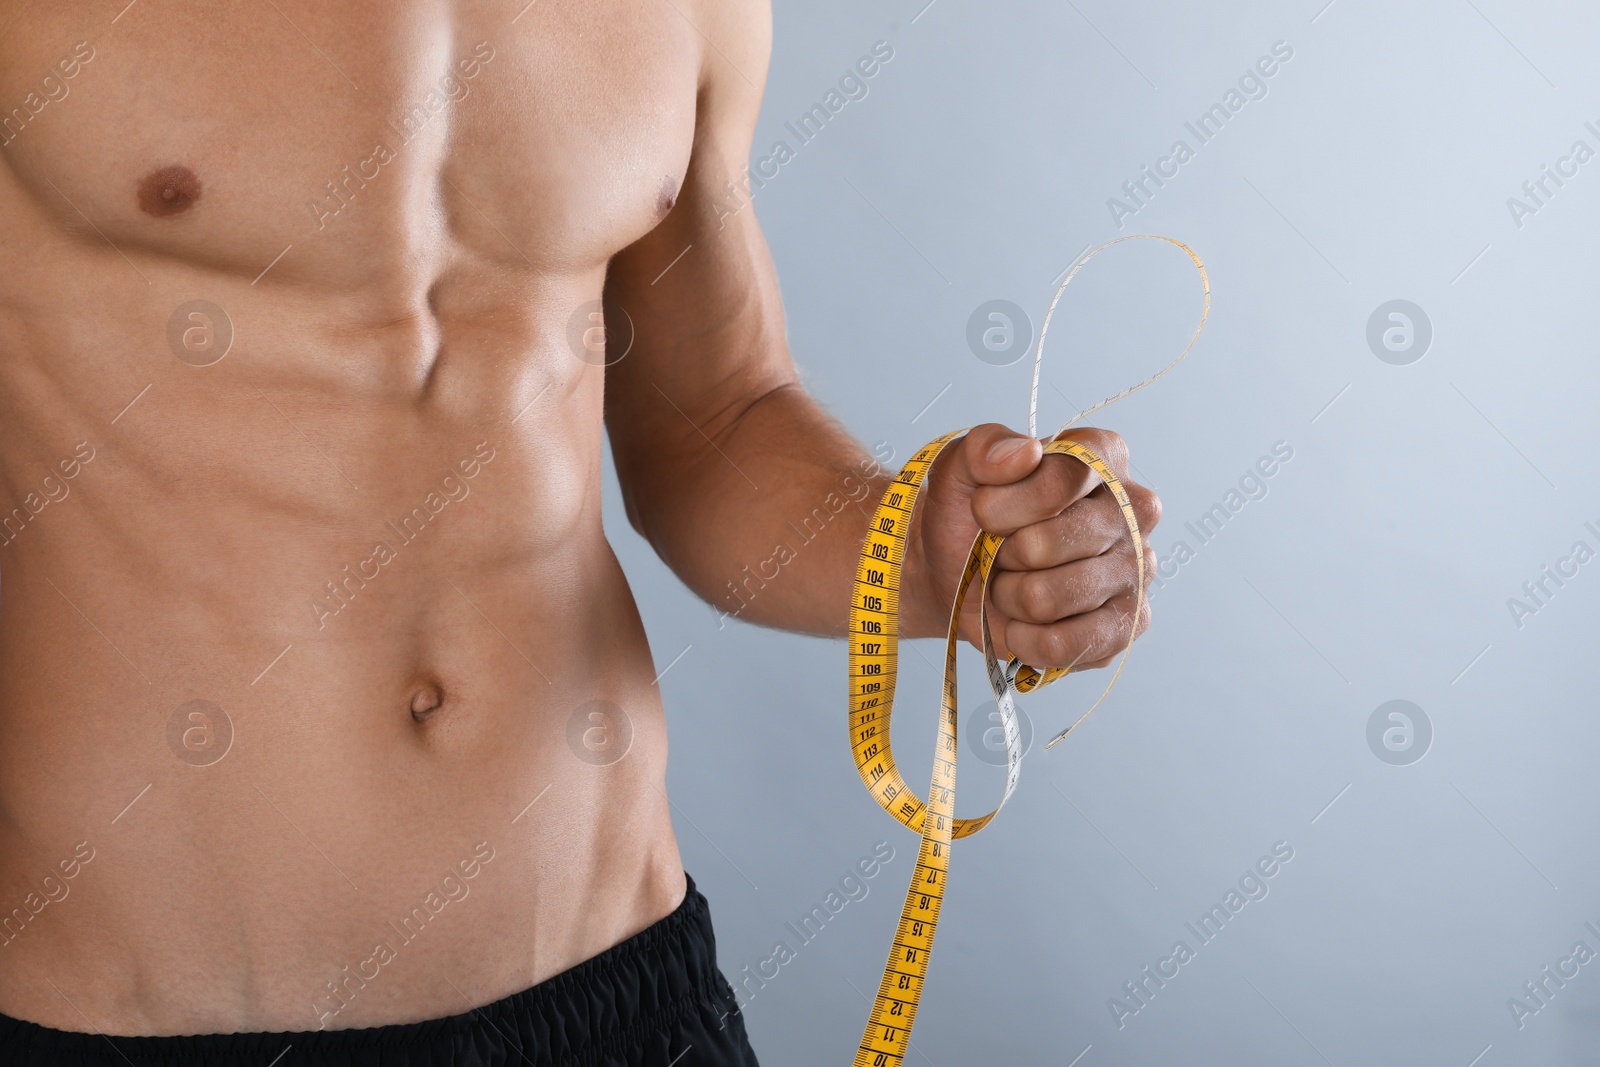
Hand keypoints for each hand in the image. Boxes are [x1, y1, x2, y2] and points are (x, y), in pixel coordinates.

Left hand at [901, 423, 1159, 669]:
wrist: (954, 571)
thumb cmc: (968, 512)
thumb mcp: (960, 465)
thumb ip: (986, 448)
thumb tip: (1026, 453)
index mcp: (1103, 457)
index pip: (1064, 478)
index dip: (1005, 503)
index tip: (981, 508)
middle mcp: (1134, 510)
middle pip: (1051, 541)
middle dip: (1002, 553)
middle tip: (999, 550)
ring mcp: (1137, 569)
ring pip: (1049, 597)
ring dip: (1008, 595)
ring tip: (1009, 582)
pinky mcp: (1127, 624)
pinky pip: (1064, 645)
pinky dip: (1024, 638)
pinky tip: (1022, 620)